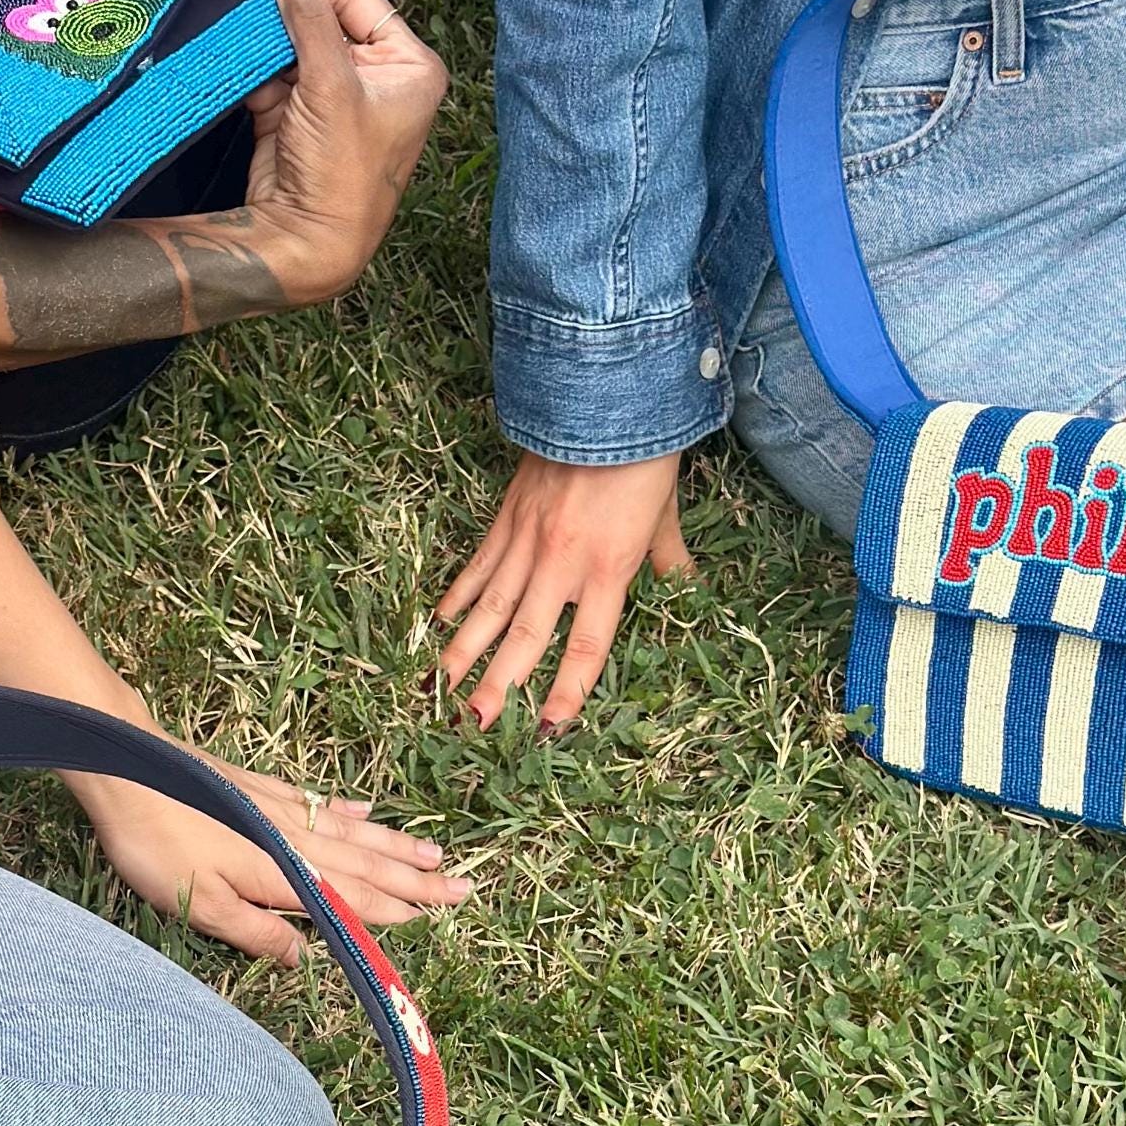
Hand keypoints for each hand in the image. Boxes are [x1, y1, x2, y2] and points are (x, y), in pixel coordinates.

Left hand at [75, 756, 471, 967]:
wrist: (127, 767)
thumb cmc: (156, 843)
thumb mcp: (199, 904)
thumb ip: (256, 931)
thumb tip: (304, 957)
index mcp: (285, 871)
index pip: (353, 895)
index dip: (395, 908)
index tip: (437, 913)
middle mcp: (295, 837)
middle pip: (367, 862)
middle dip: (416, 877)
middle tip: (462, 886)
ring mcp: (280, 808)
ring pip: (352, 832)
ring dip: (395, 846)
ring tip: (434, 854)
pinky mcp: (260, 788)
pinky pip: (319, 803)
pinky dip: (348, 810)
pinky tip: (365, 811)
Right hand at [239, 0, 446, 304]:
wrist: (306, 243)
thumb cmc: (341, 175)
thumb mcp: (332, 86)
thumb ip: (310, 21)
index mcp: (410, 67)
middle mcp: (379, 78)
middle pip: (325, 18)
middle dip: (284, 4)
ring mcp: (337, 97)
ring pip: (295, 44)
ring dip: (264, 34)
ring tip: (232, 12)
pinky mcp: (299, 114)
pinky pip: (274, 73)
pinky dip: (252, 64)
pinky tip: (230, 49)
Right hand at [437, 452, 691, 732]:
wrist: (602, 397)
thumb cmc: (642, 458)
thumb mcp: (665, 516)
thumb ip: (668, 562)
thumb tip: (686, 591)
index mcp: (608, 569)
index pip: (586, 644)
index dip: (568, 690)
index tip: (548, 728)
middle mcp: (562, 563)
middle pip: (525, 636)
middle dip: (498, 684)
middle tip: (474, 724)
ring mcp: (527, 542)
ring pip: (489, 608)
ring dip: (463, 651)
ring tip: (439, 688)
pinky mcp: (506, 520)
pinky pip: (478, 567)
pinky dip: (457, 597)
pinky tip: (439, 624)